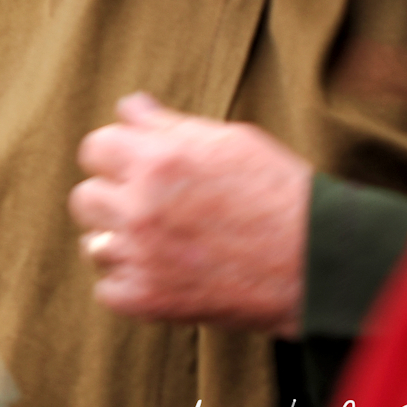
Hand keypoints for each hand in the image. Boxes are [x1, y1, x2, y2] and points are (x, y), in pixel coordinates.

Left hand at [69, 92, 310, 335]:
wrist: (321, 263)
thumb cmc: (281, 194)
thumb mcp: (230, 141)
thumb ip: (168, 125)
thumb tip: (128, 107)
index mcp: (156, 158)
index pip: (94, 148)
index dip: (116, 157)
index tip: (136, 169)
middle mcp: (140, 205)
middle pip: (85, 197)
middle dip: (113, 200)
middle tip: (151, 210)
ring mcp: (141, 255)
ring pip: (92, 245)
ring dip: (120, 244)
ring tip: (162, 246)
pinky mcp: (148, 299)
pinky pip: (107, 290)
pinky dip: (131, 286)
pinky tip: (166, 277)